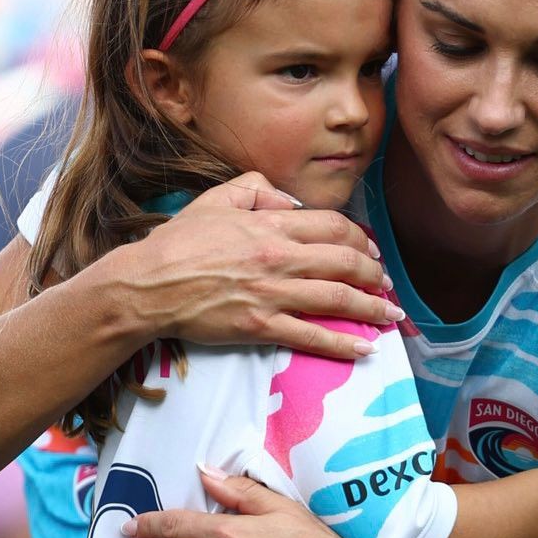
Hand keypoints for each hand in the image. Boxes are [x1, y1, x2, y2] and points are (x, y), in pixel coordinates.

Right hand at [90, 173, 401, 360]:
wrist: (146, 285)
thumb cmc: (177, 243)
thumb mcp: (215, 199)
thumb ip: (256, 189)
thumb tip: (290, 201)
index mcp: (271, 225)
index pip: (333, 226)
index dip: (360, 238)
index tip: (370, 250)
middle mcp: (280, 258)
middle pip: (346, 261)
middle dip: (375, 274)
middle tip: (387, 284)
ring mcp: (273, 294)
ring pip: (338, 298)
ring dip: (373, 308)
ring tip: (391, 315)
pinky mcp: (262, 327)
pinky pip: (312, 336)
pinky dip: (343, 343)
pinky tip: (365, 348)